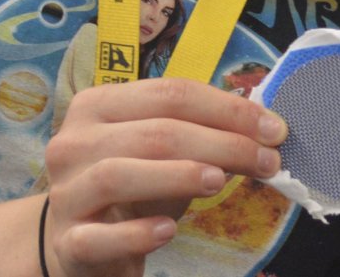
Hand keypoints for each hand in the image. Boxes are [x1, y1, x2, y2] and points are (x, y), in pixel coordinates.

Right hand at [38, 77, 286, 275]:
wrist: (77, 245)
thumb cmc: (130, 192)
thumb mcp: (164, 156)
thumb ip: (202, 136)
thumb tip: (265, 129)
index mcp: (97, 106)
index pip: (168, 93)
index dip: (227, 109)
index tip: (273, 129)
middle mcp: (73, 143)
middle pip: (152, 132)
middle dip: (220, 143)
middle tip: (266, 161)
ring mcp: (66, 193)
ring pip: (118, 174)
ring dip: (178, 175)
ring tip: (220, 183)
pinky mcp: (68, 242)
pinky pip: (99, 237)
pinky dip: (136, 233)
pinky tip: (168, 231)